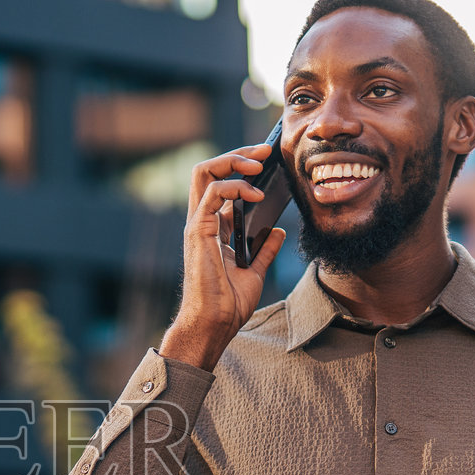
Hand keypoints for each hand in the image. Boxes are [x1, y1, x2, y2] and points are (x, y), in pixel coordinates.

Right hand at [160, 143, 288, 371]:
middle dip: (237, 153)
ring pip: (205, 172)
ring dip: (234, 161)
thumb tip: (276, 230)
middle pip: (209, 169)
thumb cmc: (227, 304)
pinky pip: (212, 193)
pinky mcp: (199, 230)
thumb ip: (264, 249)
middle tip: (265, 151)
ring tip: (259, 164)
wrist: (215, 323)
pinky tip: (255, 194)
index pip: (221, 182)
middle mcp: (203, 221)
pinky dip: (235, 186)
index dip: (241, 166)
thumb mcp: (255, 271)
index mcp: (213, 228)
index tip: (267, 160)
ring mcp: (198, 224)